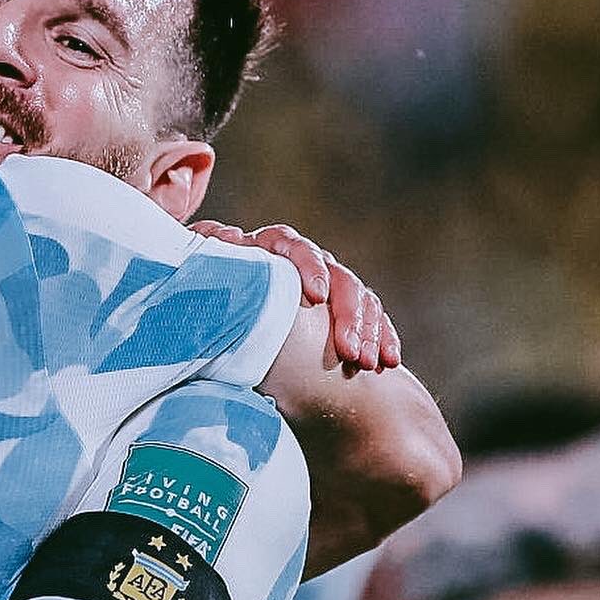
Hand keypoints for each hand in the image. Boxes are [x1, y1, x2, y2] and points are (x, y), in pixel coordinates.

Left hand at [190, 220, 400, 372]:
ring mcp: (330, 286)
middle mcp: (307, 264)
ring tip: (367, 363)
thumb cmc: (213, 300)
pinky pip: (373, 320)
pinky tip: (389, 360)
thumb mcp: (210, 280)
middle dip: (348, 315)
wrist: (222, 325)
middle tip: (348, 351)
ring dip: (368, 332)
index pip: (296, 248)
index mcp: (273, 250)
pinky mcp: (344, 313)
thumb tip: (229, 235)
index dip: (309, 268)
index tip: (316, 297)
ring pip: (361, 300)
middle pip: (339, 278)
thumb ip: (214, 255)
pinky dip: (382, 339)